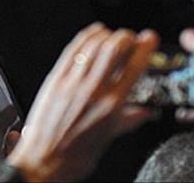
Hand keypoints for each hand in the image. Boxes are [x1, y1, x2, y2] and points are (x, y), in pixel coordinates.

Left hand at [8, 24, 157, 181]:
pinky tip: (92, 33)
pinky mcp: (54, 80)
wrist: (44, 161)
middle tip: (131, 36)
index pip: (134, 67)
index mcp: (111, 106)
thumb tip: (145, 112)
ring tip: (113, 34)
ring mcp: (71, 83)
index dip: (144, 48)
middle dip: (126, 37)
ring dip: (106, 34)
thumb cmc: (74, 155)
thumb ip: (128, 120)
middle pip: (113, 49)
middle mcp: (92, 91)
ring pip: (92, 46)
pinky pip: (71, 51)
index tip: (149, 39)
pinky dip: (84, 37)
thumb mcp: (109, 138)